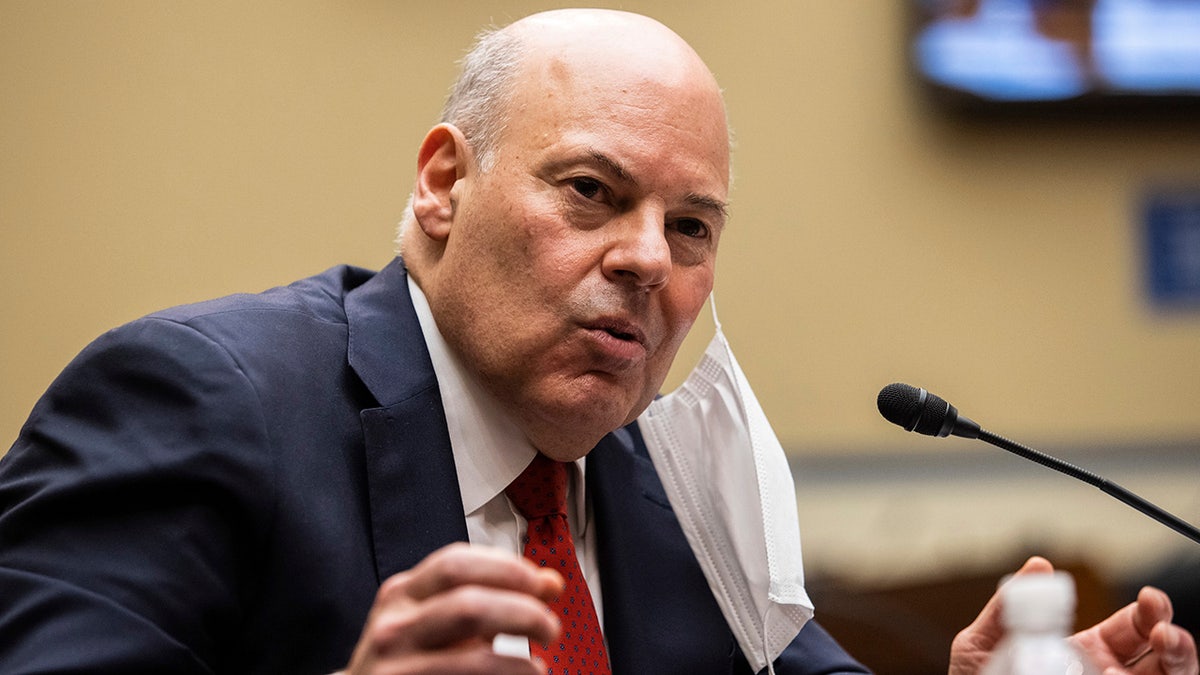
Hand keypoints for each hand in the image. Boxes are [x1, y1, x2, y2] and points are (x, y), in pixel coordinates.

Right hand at [343, 543, 563, 674]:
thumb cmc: (410, 660)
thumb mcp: (441, 621)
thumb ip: (490, 597)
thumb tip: (551, 583)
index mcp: (402, 594)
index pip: (456, 563)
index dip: (508, 569)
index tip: (542, 584)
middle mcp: (394, 627)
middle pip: (468, 604)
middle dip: (522, 612)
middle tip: (550, 628)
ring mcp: (396, 668)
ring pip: (474, 659)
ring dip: (519, 663)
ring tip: (538, 669)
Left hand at [951, 556, 1197, 674]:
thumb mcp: (983, 643)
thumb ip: (1008, 606)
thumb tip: (1037, 566)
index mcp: (1081, 650)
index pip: (1132, 627)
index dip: (1149, 611)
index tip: (1150, 599)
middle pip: (1161, 656)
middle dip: (1173, 637)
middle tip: (1163, 629)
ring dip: (1178, 665)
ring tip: (1167, 648)